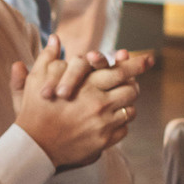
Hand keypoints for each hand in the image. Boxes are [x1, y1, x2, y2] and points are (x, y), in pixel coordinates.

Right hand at [12, 42, 138, 167]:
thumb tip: (55, 38)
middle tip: (134, 83)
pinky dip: (121, 123)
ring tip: (119, 102)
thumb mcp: (36, 79)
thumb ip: (47, 56)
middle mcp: (98, 103)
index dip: (136, 64)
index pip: (120, 71)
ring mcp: (103, 123)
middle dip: (134, 84)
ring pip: (130, 109)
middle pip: (131, 89)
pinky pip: (124, 129)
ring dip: (127, 104)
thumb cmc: (33, 111)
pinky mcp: (104, 141)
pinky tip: (112, 120)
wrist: (33, 146)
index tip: (149, 59)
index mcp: (86, 85)